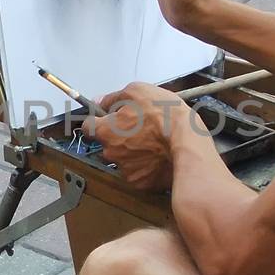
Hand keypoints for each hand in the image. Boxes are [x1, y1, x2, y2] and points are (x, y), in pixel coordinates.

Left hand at [81, 82, 199, 190]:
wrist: (187, 141)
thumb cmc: (163, 114)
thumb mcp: (137, 91)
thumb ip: (113, 98)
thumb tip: (99, 101)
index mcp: (105, 131)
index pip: (88, 127)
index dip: (98, 121)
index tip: (107, 119)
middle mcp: (110, 153)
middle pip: (106, 145)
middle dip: (117, 138)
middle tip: (138, 129)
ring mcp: (124, 169)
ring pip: (122, 160)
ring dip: (131, 153)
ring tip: (151, 143)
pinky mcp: (140, 182)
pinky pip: (137, 173)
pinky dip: (144, 166)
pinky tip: (157, 156)